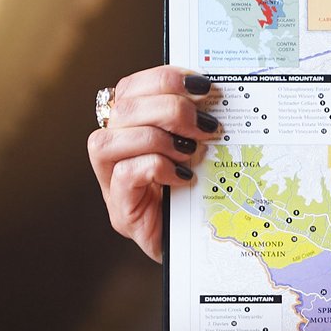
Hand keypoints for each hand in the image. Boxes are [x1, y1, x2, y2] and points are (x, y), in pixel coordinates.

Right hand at [88, 67, 222, 261]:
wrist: (202, 252)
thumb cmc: (204, 196)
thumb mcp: (206, 153)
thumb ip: (201, 124)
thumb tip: (222, 96)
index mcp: (133, 129)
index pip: (131, 88)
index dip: (164, 79)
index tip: (204, 86)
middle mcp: (115, 154)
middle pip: (121, 109)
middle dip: (170, 109)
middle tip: (209, 126)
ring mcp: (112, 185)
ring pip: (108, 140)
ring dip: (158, 138)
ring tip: (194, 151)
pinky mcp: (121, 213)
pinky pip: (125, 176)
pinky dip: (156, 167)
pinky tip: (184, 176)